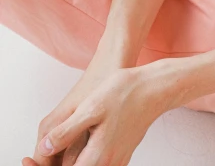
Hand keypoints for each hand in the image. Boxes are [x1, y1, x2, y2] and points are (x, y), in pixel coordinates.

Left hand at [21, 59, 189, 165]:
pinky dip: (83, 161)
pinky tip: (75, 149)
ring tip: (51, 152)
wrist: (155, 88)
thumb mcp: (91, 107)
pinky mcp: (122, 154)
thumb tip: (46, 148)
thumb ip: (67, 132)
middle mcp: (108, 164)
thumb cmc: (126, 93)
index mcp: (98, 156)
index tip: (28, 160)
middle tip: (35, 155)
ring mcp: (117, 161)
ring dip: (67, 164)